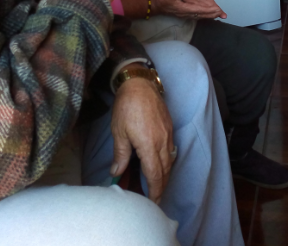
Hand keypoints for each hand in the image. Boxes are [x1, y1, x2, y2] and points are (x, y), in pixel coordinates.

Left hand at [110, 65, 173, 203]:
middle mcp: (162, 142)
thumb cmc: (127, 106)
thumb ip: (121, 154)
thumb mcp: (119, 132)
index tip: (153, 202)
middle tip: (156, 199)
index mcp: (149, 145)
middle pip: (165, 171)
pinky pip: (171, 150)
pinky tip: (161, 164)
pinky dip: (167, 162)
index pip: (155, 175)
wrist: (140, 85)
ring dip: (165, 175)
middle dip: (161, 187)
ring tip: (157, 185)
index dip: (154, 191)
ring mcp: (168, 135)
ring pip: (169, 161)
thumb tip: (117, 172)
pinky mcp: (169, 128)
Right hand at [155, 0, 229, 19]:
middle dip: (211, 15)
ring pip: (199, 17)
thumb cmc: (162, 0)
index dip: (209, 10)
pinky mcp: (183, 14)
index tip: (218, 10)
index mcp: (184, 9)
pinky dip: (202, 15)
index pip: (200, 11)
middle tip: (222, 14)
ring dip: (208, 16)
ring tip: (217, 15)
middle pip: (201, 15)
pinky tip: (206, 15)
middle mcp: (186, 14)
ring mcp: (184, 15)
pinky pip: (196, 16)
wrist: (155, 6)